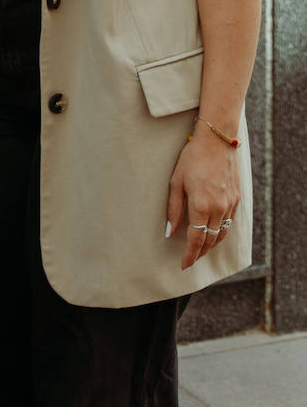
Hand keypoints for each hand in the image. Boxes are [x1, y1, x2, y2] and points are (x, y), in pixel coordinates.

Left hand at [165, 132, 240, 270]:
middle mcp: (219, 209)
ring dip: (211, 245)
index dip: (190, 256)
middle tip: (191, 261)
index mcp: (201, 206)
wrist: (217, 141)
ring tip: (201, 250)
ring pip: (222, 234)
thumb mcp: (176, 181)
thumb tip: (170, 232)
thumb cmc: (192, 158)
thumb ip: (174, 209)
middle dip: (200, 253)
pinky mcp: (236, 198)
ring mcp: (230, 204)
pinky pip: (229, 222)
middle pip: (210, 241)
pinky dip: (221, 232)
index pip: (196, 240)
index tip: (184, 266)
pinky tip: (213, 232)